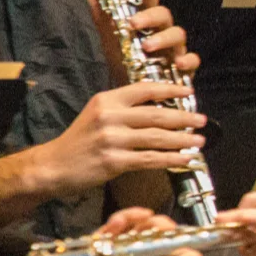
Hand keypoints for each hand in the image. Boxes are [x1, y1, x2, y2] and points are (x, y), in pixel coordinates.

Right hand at [21, 80, 208, 194]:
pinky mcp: (113, 161)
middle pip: (156, 114)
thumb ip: (124, 109)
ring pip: (156, 137)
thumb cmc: (79, 141)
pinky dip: (171, 159)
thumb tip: (161, 109)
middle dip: (184, 118)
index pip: (145, 89)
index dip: (170, 90)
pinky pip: (150, 159)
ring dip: (182, 140)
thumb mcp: (98, 115)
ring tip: (199, 141)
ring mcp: (111, 139)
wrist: (53, 166)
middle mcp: (109, 116)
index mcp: (107, 100)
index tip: (189, 93)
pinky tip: (185, 159)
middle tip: (202, 120)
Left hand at [87, 0, 198, 79]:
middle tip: (132, 23)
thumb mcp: (111, 40)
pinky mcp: (185, 66)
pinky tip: (178, 64)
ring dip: (162, 38)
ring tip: (147, 47)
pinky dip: (188, 60)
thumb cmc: (125, 62)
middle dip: (149, 16)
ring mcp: (175, 47)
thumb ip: (104, 20)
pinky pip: (193, 59)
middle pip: (164, 14)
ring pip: (177, 34)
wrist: (132, 92)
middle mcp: (163, 31)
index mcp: (146, 21)